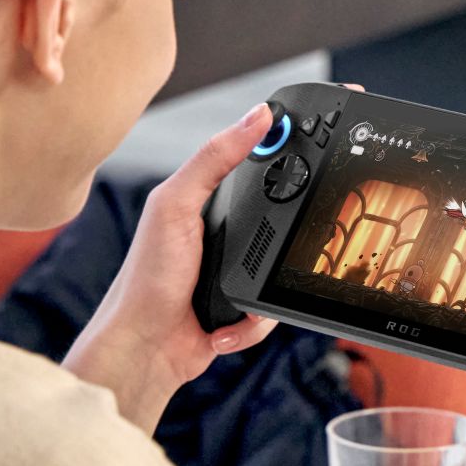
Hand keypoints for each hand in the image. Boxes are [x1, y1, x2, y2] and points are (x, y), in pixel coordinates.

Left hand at [64, 103, 279, 430]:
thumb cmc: (147, 277)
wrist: (145, 348)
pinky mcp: (243, 307)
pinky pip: (273, 311)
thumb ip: (215, 158)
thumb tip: (258, 117)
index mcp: (206, 198)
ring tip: (236, 295)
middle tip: (280, 240)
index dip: (286, 145)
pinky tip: (227, 324)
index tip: (320, 131)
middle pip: (283, 217)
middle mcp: (223, 232)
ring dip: (265, 289)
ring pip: (284, 267)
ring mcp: (235, 271)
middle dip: (287, 235)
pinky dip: (253, 322)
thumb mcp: (177, 204)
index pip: (254, 160)